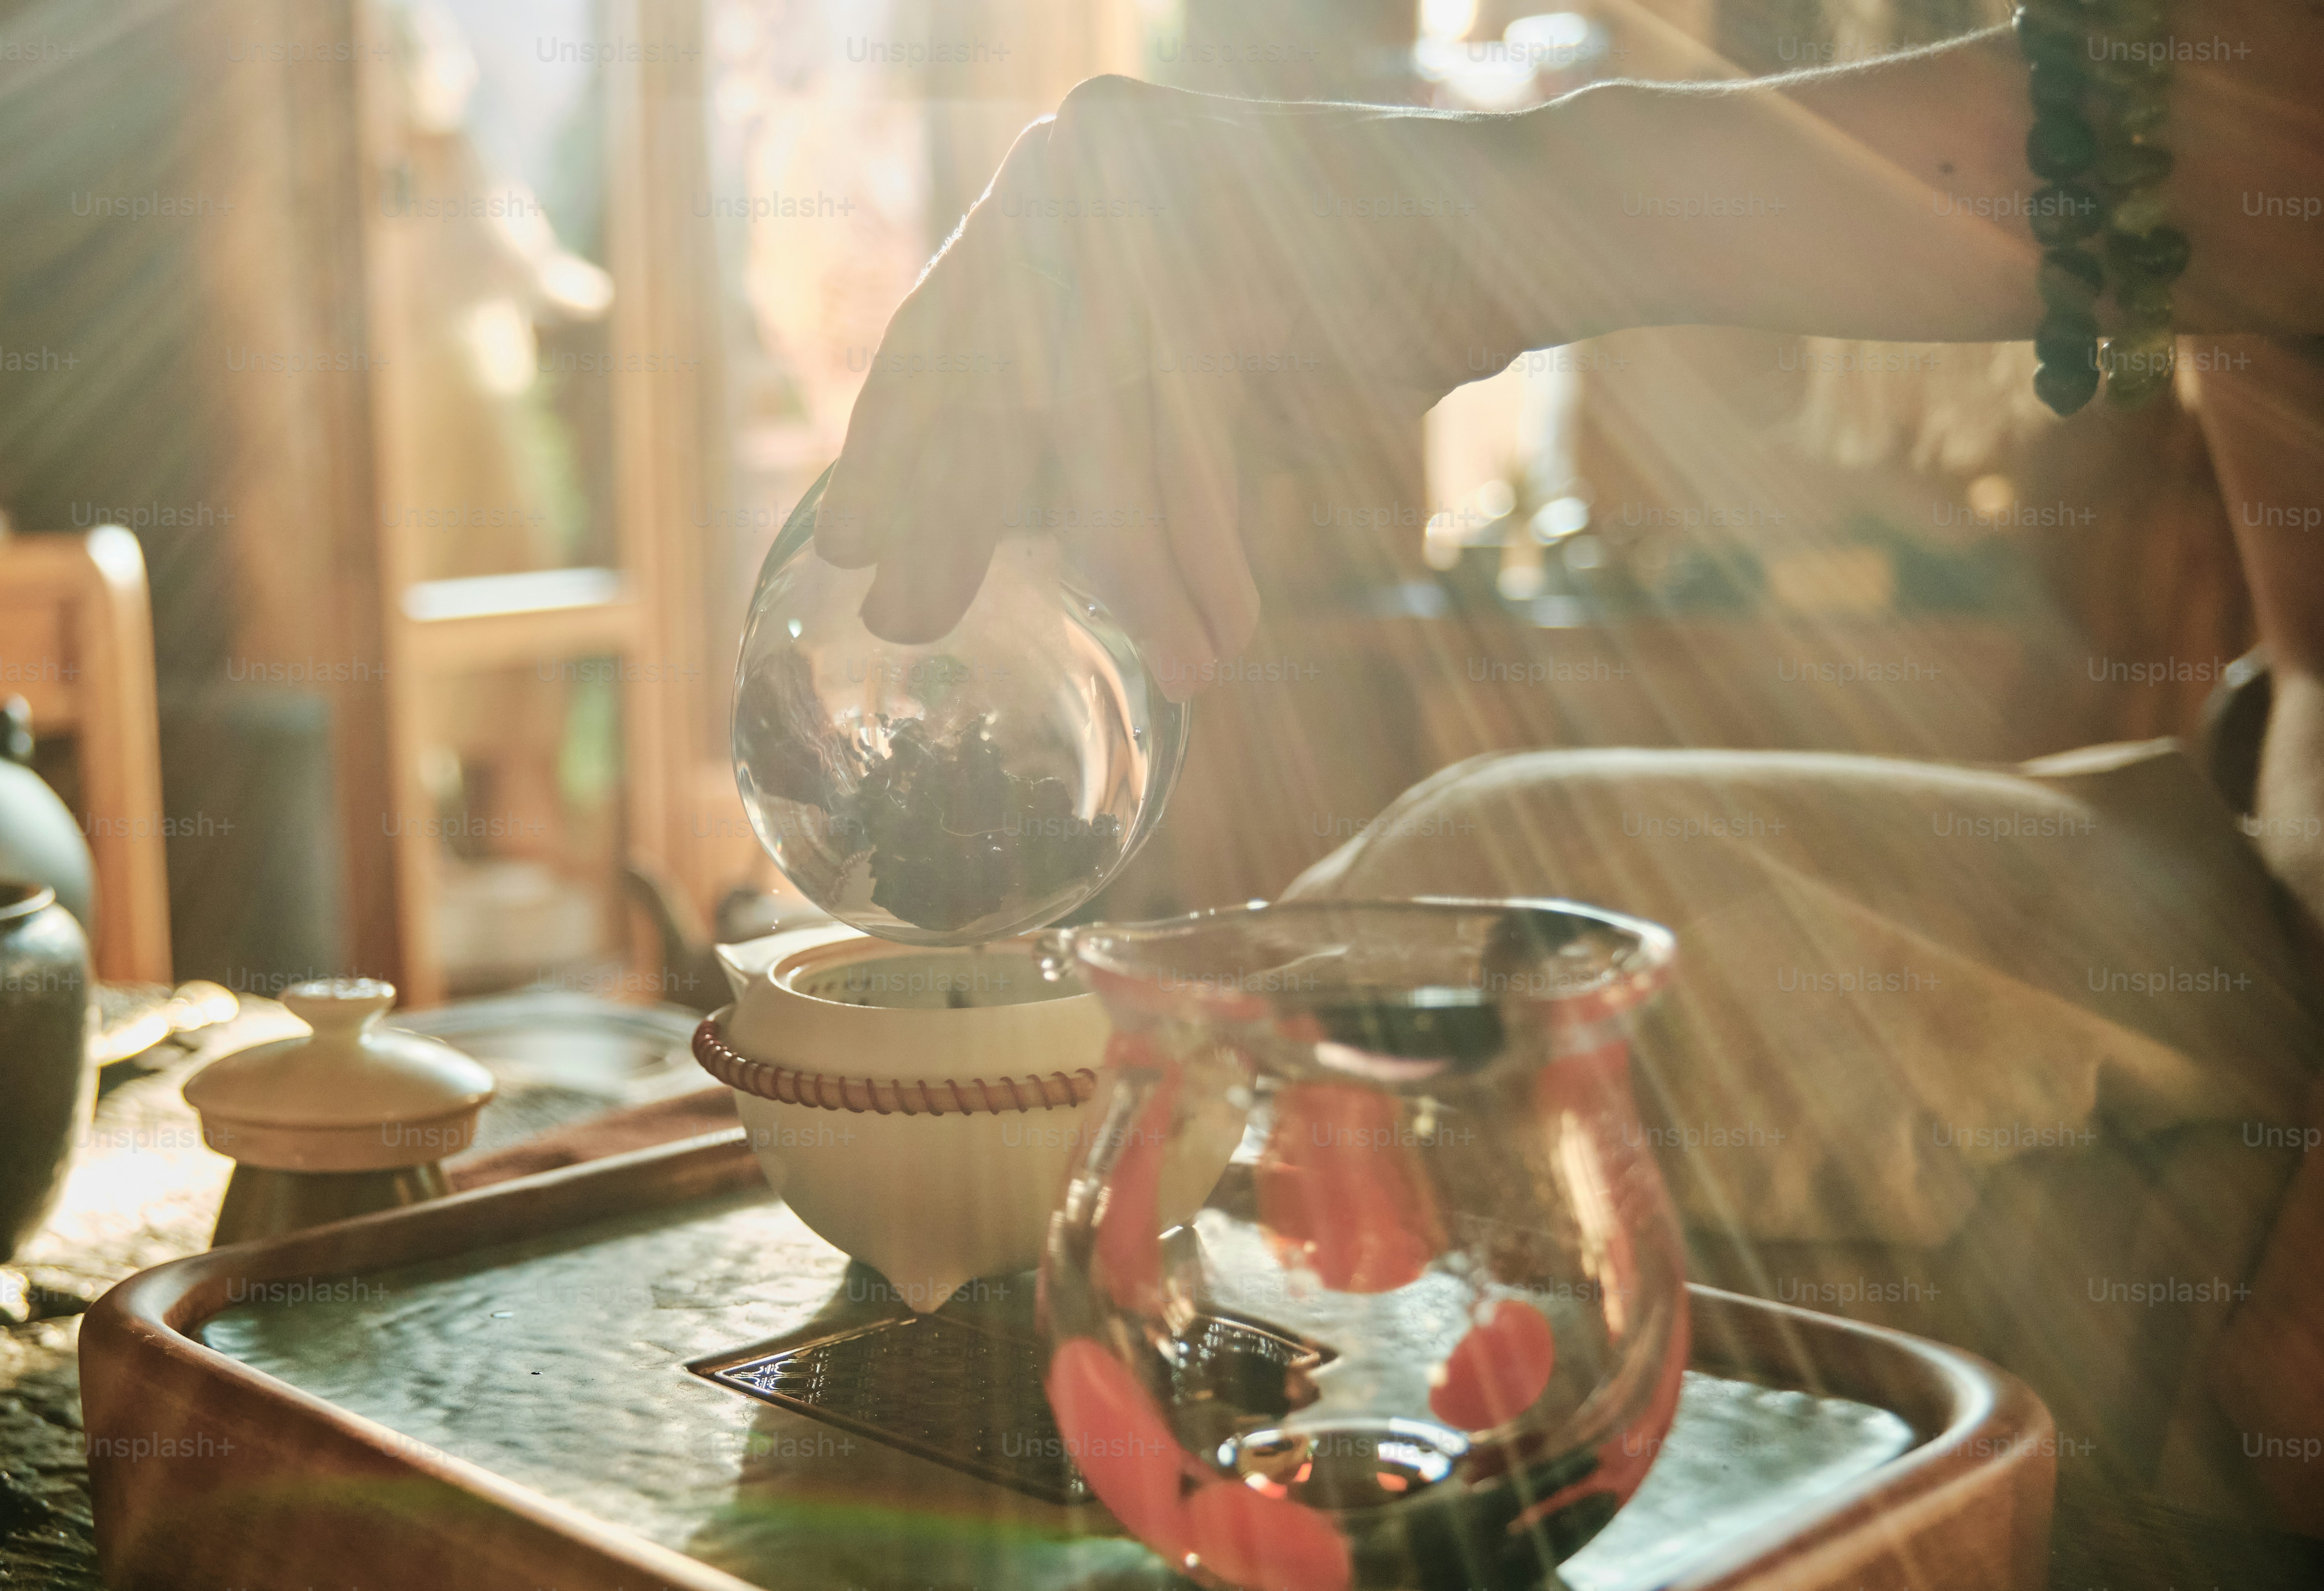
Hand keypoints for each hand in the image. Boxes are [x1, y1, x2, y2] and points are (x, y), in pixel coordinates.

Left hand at [813, 77, 1525, 692]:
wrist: (1513, 232)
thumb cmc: (1348, 313)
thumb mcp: (1174, 371)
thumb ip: (1067, 420)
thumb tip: (963, 534)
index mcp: (1054, 180)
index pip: (936, 327)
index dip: (889, 446)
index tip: (846, 546)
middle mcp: (1074, 161)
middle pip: (978, 372)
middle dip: (955, 517)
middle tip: (911, 624)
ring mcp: (1144, 187)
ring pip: (1077, 414)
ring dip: (1111, 559)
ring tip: (1141, 661)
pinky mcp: (1220, 243)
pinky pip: (1171, 424)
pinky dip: (1186, 540)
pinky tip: (1207, 628)